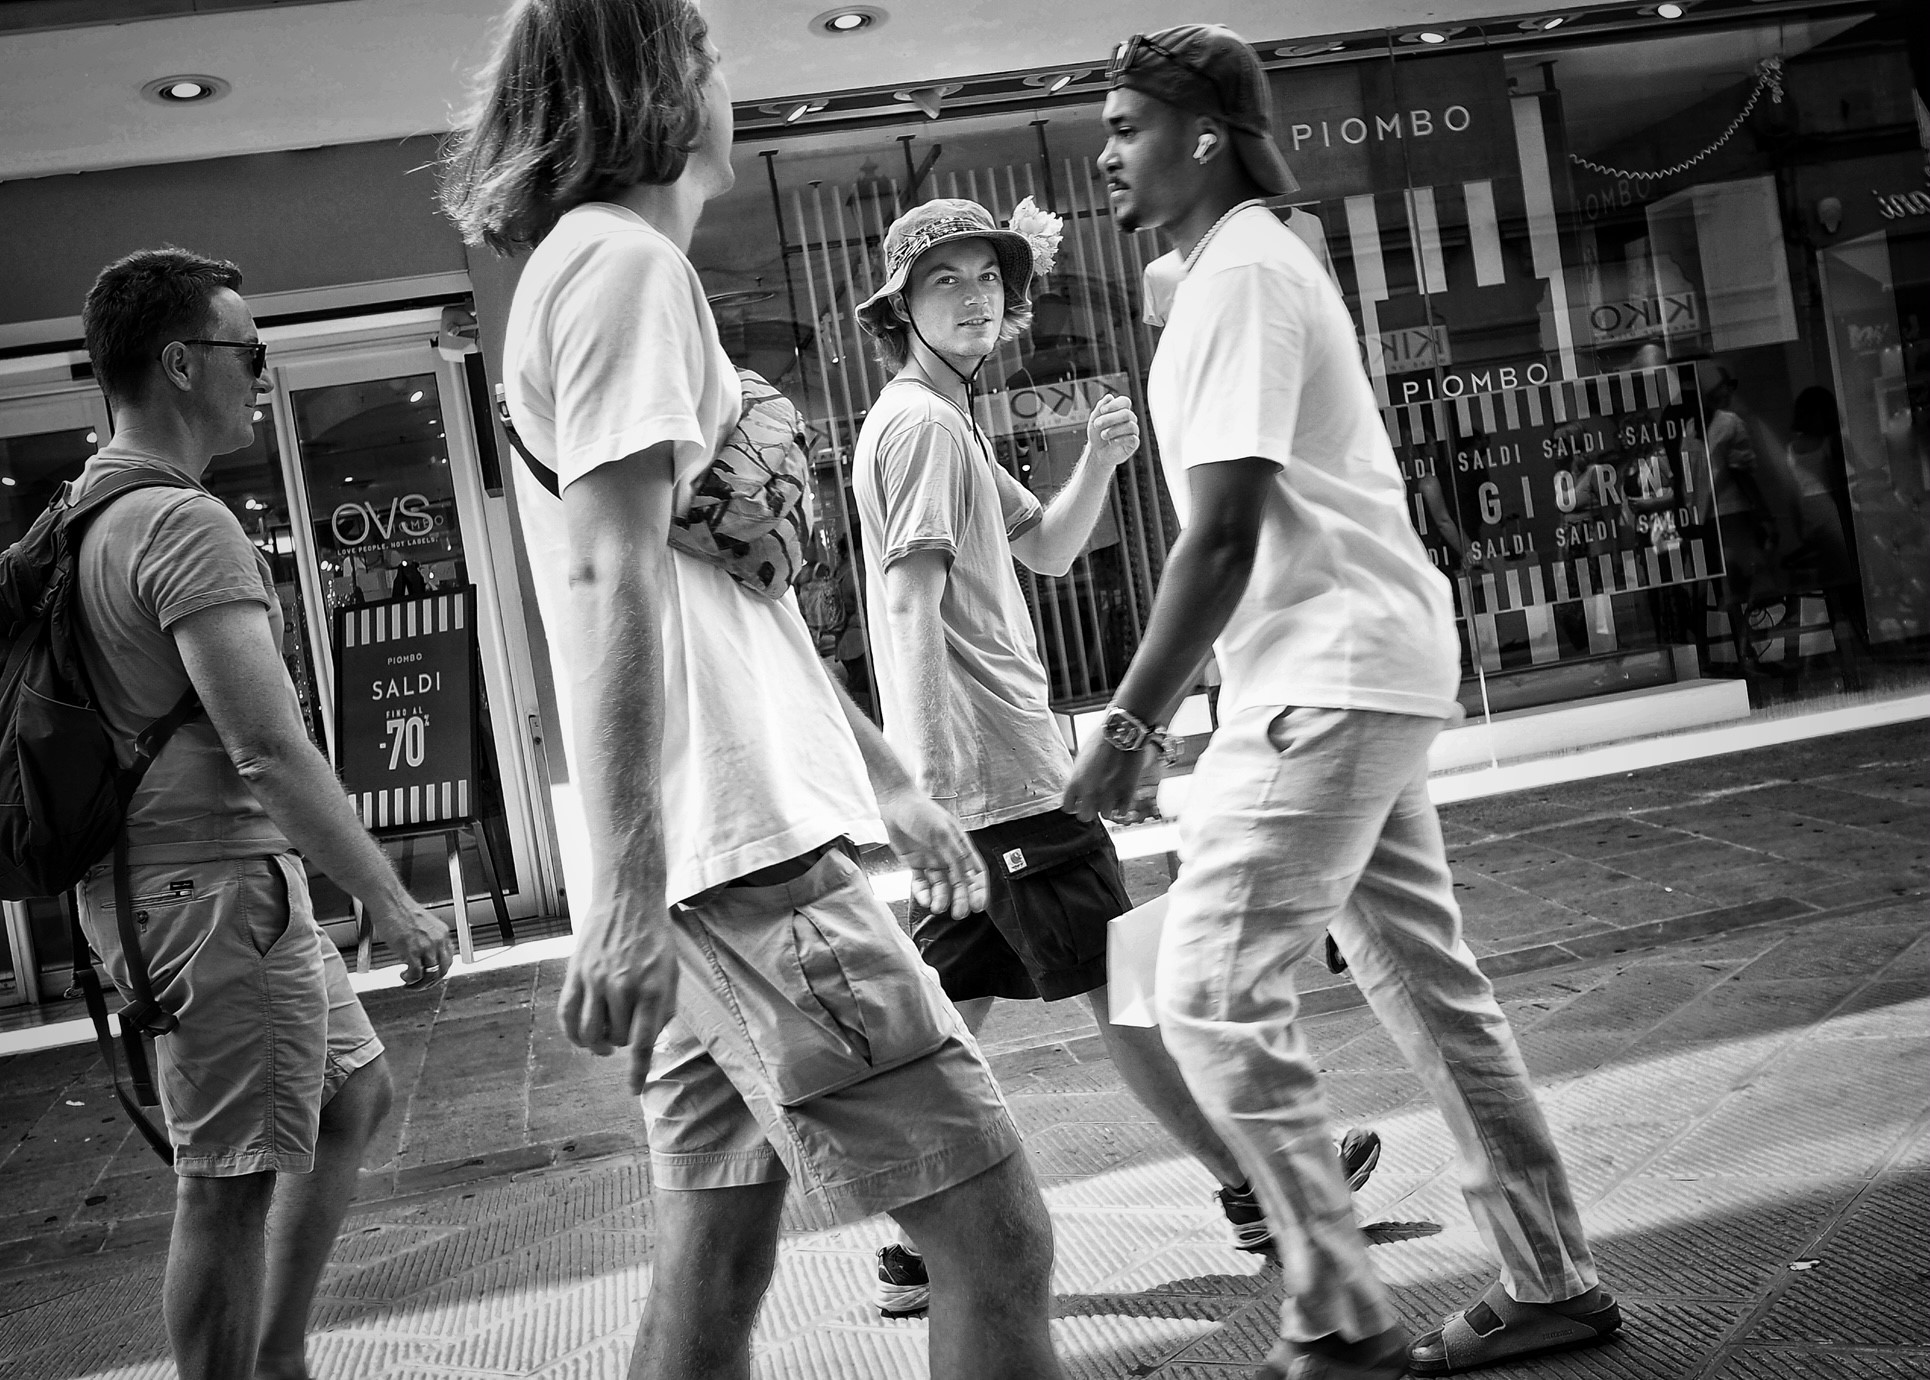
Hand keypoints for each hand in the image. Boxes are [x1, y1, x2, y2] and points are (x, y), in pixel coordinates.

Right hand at [367, 896, 453, 987]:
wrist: (390, 902)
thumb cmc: (400, 910)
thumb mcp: (423, 925)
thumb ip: (427, 940)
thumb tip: (424, 956)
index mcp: (442, 934)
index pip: (448, 960)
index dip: (439, 971)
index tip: (431, 975)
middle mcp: (438, 941)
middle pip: (442, 970)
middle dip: (431, 982)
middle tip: (420, 984)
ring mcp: (426, 947)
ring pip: (431, 976)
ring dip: (420, 984)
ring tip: (410, 983)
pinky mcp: (412, 951)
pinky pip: (416, 974)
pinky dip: (410, 980)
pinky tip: (403, 977)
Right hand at [558, 900, 678, 1093]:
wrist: (628, 898)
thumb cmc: (655, 936)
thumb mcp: (672, 972)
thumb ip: (663, 1008)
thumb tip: (651, 1039)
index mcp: (653, 988)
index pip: (644, 1041)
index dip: (637, 1070)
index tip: (632, 1089)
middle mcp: (624, 987)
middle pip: (618, 1038)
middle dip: (624, 1043)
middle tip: (627, 1032)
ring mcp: (597, 980)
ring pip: (591, 1032)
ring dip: (598, 1044)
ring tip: (604, 1041)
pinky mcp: (576, 973)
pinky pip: (567, 1014)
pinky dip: (572, 1033)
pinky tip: (580, 1037)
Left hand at [878, 785, 988, 919]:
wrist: (895, 802)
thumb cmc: (922, 812)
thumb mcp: (943, 833)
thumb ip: (955, 855)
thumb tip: (966, 877)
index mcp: (961, 846)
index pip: (975, 873)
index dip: (979, 890)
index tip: (978, 907)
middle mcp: (948, 855)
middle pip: (959, 883)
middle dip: (961, 899)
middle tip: (959, 914)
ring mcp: (932, 860)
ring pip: (941, 886)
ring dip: (941, 898)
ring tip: (937, 907)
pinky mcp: (915, 863)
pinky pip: (922, 883)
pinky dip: (923, 892)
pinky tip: (924, 899)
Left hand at [1062, 733, 1154, 823]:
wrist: (1122, 733)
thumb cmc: (1101, 741)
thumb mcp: (1082, 760)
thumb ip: (1079, 778)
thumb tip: (1079, 789)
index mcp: (1075, 783)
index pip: (1068, 808)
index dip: (1074, 805)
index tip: (1078, 802)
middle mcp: (1090, 792)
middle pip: (1085, 817)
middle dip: (1089, 811)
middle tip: (1095, 802)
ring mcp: (1109, 794)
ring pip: (1105, 815)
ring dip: (1107, 807)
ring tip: (1111, 796)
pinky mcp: (1127, 793)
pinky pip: (1122, 812)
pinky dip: (1122, 808)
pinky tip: (1122, 799)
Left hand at [1085, 393, 1140, 469]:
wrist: (1097, 452)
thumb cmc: (1097, 434)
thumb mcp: (1095, 419)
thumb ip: (1100, 407)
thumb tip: (1109, 397)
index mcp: (1121, 411)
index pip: (1125, 401)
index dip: (1114, 404)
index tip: (1102, 410)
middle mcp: (1129, 420)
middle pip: (1127, 414)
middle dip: (1110, 419)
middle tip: (1097, 424)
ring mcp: (1133, 431)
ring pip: (1130, 426)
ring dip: (1114, 430)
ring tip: (1103, 435)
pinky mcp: (1133, 443)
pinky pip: (1132, 438)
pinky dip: (1120, 439)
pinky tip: (1112, 441)